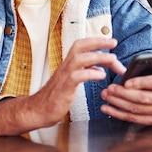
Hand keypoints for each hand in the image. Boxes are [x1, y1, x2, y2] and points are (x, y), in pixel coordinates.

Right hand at [0, 37, 124, 134]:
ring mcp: (64, 76)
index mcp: (68, 64)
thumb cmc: (54, 98)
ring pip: (80, 59)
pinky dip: (90, 73)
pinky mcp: (64, 88)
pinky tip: (100, 75)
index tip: (111, 42)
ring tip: (113, 59)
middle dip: (98, 42)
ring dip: (98, 57)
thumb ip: (84, 72)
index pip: (81, 45)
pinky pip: (77, 76)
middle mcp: (65, 67)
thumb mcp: (71, 81)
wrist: (37, 111)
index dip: (96, 41)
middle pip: (80, 46)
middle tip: (114, 43)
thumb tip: (99, 69)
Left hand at [100, 53, 151, 124]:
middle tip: (109, 88)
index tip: (126, 82)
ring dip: (118, 103)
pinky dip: (118, 114)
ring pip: (136, 109)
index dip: (140, 83)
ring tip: (106, 96)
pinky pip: (133, 119)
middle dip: (123, 94)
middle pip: (143, 98)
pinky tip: (107, 109)